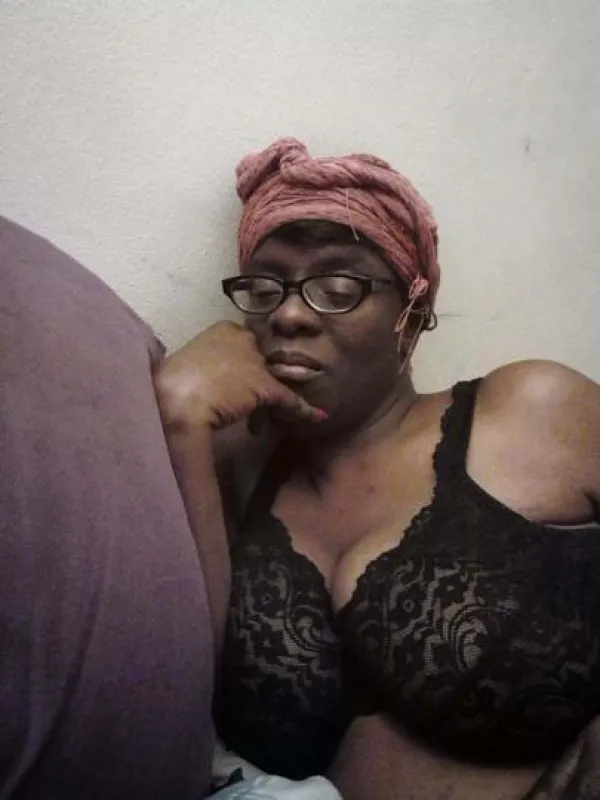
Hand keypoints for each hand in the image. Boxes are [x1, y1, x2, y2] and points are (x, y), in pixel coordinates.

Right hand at [154, 321, 325, 430]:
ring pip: (272, 381)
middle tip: (242, 403)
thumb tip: (211, 384)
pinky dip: (304, 409)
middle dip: (256, 383)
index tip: (238, 384)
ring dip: (268, 400)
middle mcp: (244, 339)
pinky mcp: (264, 386)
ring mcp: (255, 362)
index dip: (245, 368)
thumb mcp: (188, 369)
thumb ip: (206, 368)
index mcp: (223, 329)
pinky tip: (317, 416)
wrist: (174, 401)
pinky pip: (289, 399)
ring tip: (261, 419)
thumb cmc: (171, 386)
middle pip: (262, 362)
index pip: (246, 345)